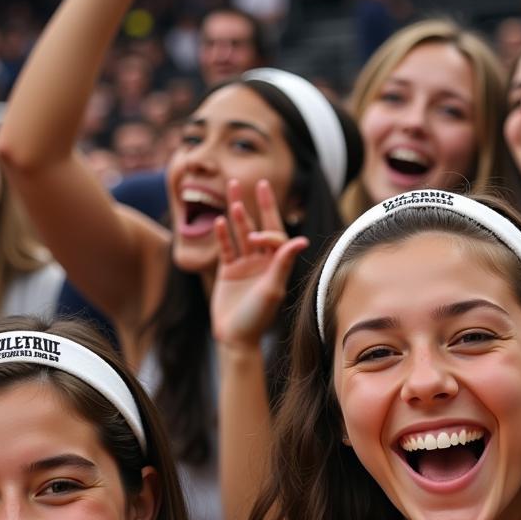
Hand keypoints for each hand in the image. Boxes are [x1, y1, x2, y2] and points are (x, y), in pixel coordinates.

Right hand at [211, 179, 308, 347]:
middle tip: (260, 182)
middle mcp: (262, 262)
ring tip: (233, 192)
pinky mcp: (227, 271)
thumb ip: (283, 263)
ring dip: (239, 215)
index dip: (269, 232)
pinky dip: (222, 235)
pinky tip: (220, 220)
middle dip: (261, 205)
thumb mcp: (272, 289)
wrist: (236, 337)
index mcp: (277, 266)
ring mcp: (244, 265)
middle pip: (262, 227)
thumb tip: (301, 240)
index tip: (259, 238)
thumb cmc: (258, 317)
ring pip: (241, 233)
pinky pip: (226, 248)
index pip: (276, 237)